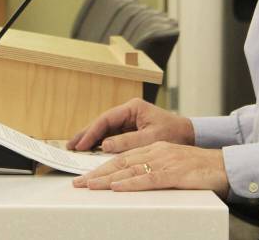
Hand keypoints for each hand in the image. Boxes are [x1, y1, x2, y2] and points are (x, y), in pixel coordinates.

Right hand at [66, 98, 194, 152]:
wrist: (188, 135)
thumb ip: (128, 141)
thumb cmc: (174, 134)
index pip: (106, 119)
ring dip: (91, 139)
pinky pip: (112, 135)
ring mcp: (128, 120)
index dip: (92, 132)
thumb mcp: (151, 138)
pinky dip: (101, 143)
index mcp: (133, 107)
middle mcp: (128, 111)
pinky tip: (91, 150)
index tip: (81, 144)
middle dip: (86, 134)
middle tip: (70, 146)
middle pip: (102, 122)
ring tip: (75, 148)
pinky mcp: (130, 129)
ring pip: (105, 129)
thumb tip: (105, 145)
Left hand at [72, 141, 228, 196]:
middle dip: (97, 173)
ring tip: (90, 185)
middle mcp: (157, 152)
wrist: (225, 166)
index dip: (103, 167)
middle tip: (79, 183)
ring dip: (107, 179)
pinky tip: (117, 186)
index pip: (123, 157)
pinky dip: (130, 183)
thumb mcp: (173, 165)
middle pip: (121, 162)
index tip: (87, 177)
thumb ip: (154, 170)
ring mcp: (165, 162)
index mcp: (155, 148)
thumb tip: (132, 180)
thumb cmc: (200, 169)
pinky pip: (148, 179)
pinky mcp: (174, 173)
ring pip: (130, 169)